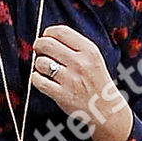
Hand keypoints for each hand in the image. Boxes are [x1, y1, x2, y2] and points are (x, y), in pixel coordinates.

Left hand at [31, 24, 132, 140]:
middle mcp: (80, 63)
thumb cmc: (96, 81)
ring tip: (44, 68)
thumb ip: (75, 46)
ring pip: (40, 62)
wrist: (105, 109)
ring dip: (38, 64)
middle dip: (38, 45)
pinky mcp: (61, 95)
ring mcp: (70, 79)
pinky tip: (42, 79)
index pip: (61, 31)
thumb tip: (49, 36)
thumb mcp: (93, 58)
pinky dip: (35, 78)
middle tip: (39, 50)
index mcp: (89, 50)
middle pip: (47, 44)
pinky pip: (38, 80)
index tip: (46, 37)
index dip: (48, 33)